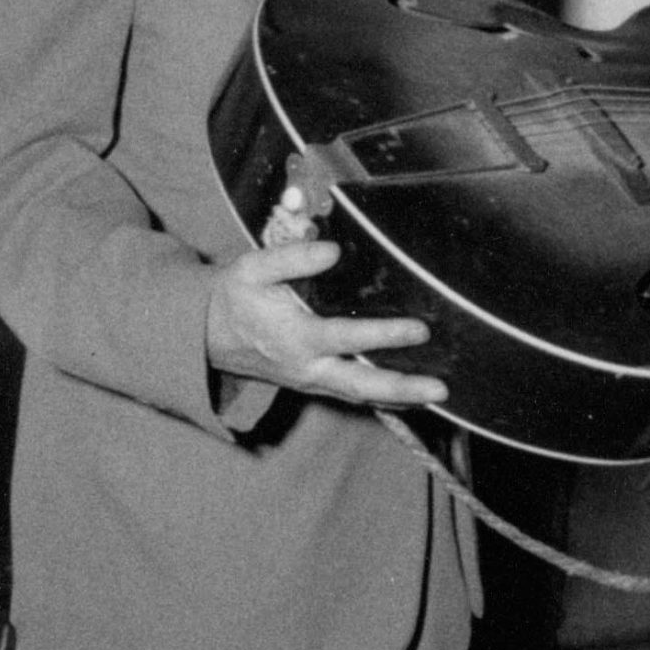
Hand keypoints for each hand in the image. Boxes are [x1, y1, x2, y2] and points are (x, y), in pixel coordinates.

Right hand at [206, 237, 447, 407]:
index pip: (346, 338)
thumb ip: (291, 258)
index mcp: (294, 337)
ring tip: (439, 394)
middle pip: (362, 385)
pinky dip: (385, 398)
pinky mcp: (316, 385)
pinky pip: (355, 395)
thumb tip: (332, 251)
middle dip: (404, 389)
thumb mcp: (252, 269)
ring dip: (401, 398)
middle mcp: (308, 367)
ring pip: (362, 395)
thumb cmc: (235, 297)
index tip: (419, 330)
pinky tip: (414, 396)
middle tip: (441, 390)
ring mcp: (313, 382)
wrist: (207, 335)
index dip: (384, 335)